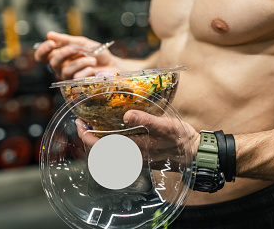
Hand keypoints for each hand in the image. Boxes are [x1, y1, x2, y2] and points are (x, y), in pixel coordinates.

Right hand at [34, 31, 117, 79]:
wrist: (112, 65)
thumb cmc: (97, 54)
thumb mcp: (82, 43)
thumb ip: (66, 40)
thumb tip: (49, 34)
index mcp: (59, 56)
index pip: (42, 56)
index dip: (43, 50)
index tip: (51, 43)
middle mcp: (61, 68)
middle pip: (53, 62)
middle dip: (64, 53)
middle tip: (76, 48)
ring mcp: (69, 78)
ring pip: (66, 71)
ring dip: (80, 62)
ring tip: (92, 59)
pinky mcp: (78, 86)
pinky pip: (77, 78)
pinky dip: (87, 71)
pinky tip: (94, 69)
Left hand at [75, 110, 199, 170]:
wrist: (194, 155)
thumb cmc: (181, 139)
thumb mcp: (166, 125)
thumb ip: (146, 120)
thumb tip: (127, 115)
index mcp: (134, 148)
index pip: (101, 146)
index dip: (86, 135)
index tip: (79, 123)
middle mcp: (131, 157)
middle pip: (99, 153)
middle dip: (87, 139)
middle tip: (81, 123)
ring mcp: (134, 159)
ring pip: (106, 156)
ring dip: (95, 143)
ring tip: (91, 127)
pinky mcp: (138, 158)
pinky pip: (115, 156)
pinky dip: (106, 146)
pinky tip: (109, 134)